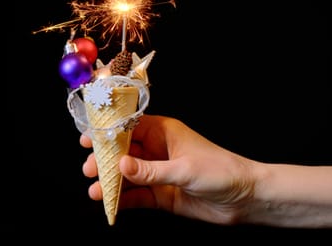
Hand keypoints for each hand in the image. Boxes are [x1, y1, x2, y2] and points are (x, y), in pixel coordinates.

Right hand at [80, 114, 256, 224]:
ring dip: (111, 182)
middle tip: (89, 169)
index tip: (88, 139)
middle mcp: (159, 151)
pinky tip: (110, 204)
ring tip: (95, 191)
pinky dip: (123, 199)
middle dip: (105, 160)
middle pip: (124, 152)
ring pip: (128, 175)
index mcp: (165, 132)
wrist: (244, 198)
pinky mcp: (162, 195)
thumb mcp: (184, 169)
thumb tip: (119, 165)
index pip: (130, 127)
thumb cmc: (220, 171)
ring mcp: (159, 173)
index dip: (108, 132)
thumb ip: (150, 170)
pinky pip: (137, 195)